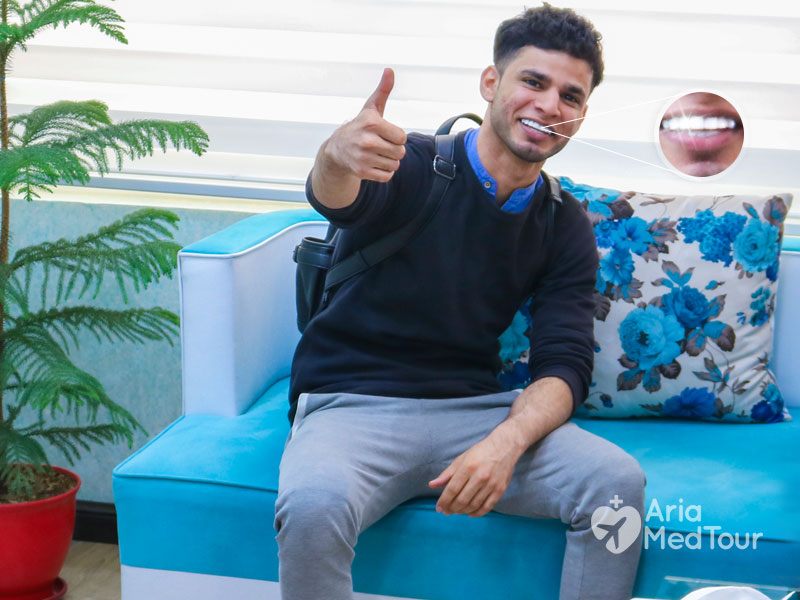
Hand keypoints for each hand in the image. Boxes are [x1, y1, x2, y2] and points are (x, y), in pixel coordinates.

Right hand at [324, 67, 407, 182]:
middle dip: (394, 150)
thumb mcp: (370, 108)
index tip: (385, 134)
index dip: (396, 137)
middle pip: (400, 152)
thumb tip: (390, 70)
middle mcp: (367, 141)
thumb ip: (383, 91)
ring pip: (394, 165)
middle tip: (381, 146)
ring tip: (376, 154)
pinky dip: (384, 172)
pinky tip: (374, 164)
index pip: (402, 137)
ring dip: (389, 161)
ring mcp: (363, 157)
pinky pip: (387, 176)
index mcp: (372, 123)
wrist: (337, 150)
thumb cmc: (360, 127)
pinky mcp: (361, 172)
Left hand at [428, 428, 522, 517]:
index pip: (452, 489)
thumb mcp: (461, 459)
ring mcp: (491, 484)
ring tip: (455, 512)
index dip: (444, 501)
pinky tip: (469, 513)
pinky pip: (487, 507)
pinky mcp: (500, 489)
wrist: (505, 446)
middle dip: (451, 508)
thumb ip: (447, 474)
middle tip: (445, 512)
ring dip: (462, 512)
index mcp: (468, 467)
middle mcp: (480, 476)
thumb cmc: (480, 452)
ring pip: (473, 505)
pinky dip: (476, 513)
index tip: (438, 508)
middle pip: (462, 500)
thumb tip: (432, 485)